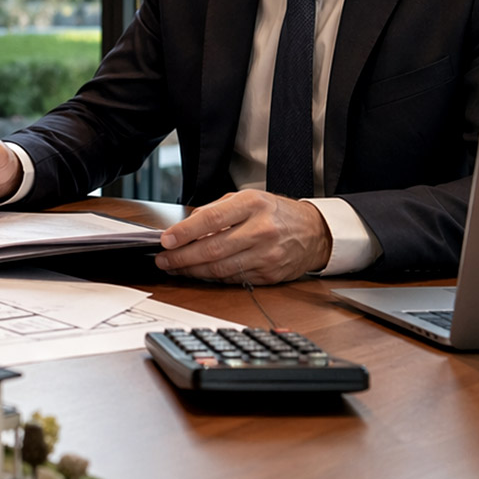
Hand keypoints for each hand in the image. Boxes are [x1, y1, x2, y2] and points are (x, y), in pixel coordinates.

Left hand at [153, 190, 331, 284]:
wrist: (314, 232)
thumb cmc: (276, 212)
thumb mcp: (247, 199)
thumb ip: (216, 210)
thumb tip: (185, 228)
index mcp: (253, 205)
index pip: (211, 219)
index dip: (185, 232)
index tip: (166, 240)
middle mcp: (261, 230)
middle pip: (213, 249)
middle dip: (182, 257)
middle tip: (163, 260)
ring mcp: (267, 255)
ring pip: (220, 268)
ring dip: (192, 271)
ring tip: (175, 268)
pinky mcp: (269, 275)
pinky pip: (233, 279)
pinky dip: (212, 278)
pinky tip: (199, 274)